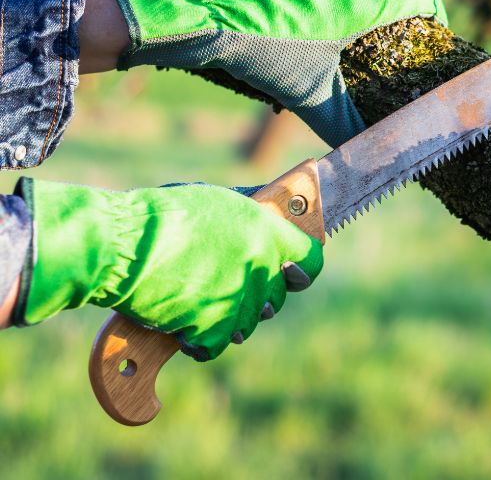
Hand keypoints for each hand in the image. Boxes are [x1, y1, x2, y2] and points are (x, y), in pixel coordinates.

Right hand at [13, 179, 322, 360]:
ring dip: (225, 320)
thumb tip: (277, 213)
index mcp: (265, 231)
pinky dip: (197, 341)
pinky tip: (181, 324)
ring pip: (247, 325)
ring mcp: (237, 298)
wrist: (122, 245)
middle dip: (255, 299)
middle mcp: (259, 265)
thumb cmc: (162, 217)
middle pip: (276, 299)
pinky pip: (215, 346)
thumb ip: (252, 215)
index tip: (290, 274)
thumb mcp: (217, 201)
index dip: (301, 270)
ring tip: (196, 301)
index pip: (311, 260)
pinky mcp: (212, 327)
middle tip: (225, 289)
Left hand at [112, 0, 447, 146]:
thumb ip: (344, 124)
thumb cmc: (266, 56)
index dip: (433, 12)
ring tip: (363, 21)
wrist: (210, 20)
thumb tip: (365, 155)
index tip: (436, 27)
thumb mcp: (311, 96)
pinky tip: (324, 7)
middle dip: (401, 3)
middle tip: (398, 31)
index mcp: (363, 0)